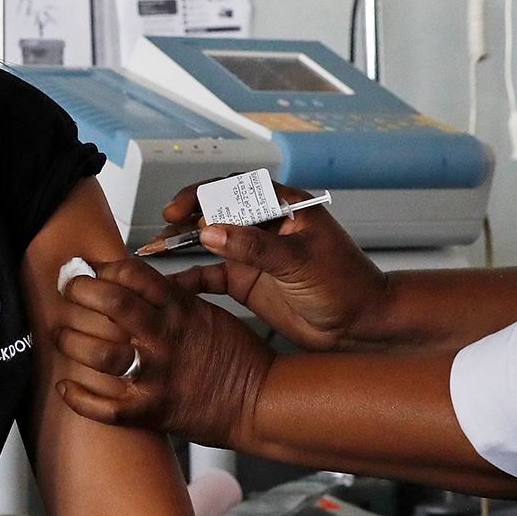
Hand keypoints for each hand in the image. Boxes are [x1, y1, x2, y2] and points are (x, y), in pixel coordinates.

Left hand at [55, 257, 274, 448]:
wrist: (260, 402)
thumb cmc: (237, 356)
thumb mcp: (208, 310)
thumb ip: (171, 295)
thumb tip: (135, 280)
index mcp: (180, 309)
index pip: (131, 274)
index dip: (103, 267)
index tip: (89, 269)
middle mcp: (164, 338)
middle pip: (109, 304)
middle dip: (78, 292)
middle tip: (67, 291)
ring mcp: (156, 376)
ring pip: (97, 353)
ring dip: (69, 342)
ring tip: (60, 336)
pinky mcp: (152, 411)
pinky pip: (103, 408)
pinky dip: (77, 397)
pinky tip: (65, 386)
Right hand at [160, 180, 390, 351]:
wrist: (361, 327)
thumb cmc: (346, 285)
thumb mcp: (300, 261)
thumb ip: (255, 247)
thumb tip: (210, 231)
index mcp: (284, 207)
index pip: (236, 188)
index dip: (204, 194)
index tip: (181, 209)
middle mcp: (264, 226)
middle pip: (216, 211)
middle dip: (186, 217)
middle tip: (163, 227)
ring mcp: (253, 254)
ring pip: (209, 242)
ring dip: (182, 245)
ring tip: (155, 251)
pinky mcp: (246, 282)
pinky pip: (211, 276)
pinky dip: (189, 279)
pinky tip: (170, 285)